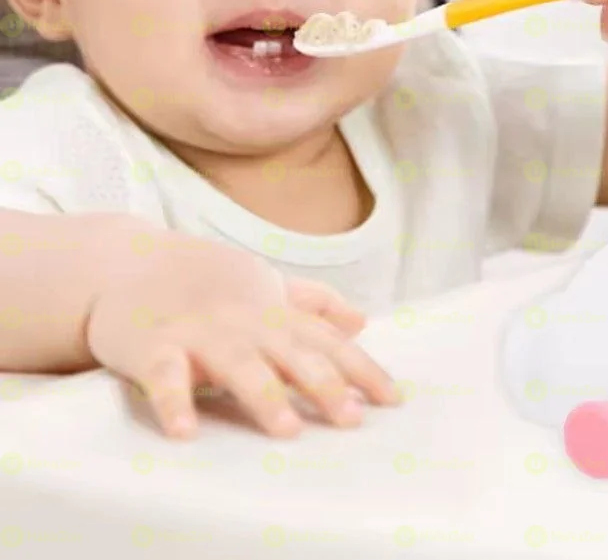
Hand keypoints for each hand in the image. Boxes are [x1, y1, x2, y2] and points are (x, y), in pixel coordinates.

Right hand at [86, 230, 398, 438]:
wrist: (127, 262)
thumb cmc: (204, 280)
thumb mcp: (266, 285)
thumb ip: (313, 305)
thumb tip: (362, 321)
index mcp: (272, 311)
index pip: (326, 341)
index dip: (361, 368)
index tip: (393, 398)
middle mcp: (243, 320)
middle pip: (291, 352)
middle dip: (324, 384)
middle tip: (350, 418)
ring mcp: (198, 331)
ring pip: (237, 364)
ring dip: (263, 395)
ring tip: (287, 430)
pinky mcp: (152, 344)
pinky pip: (164, 375)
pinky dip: (173, 401)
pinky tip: (185, 430)